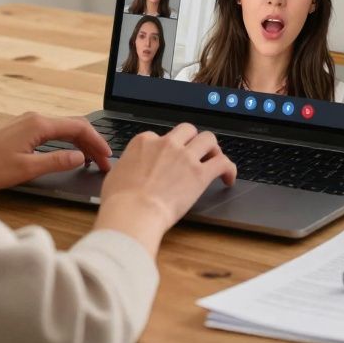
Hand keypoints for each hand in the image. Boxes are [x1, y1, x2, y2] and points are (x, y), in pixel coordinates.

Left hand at [0, 112, 112, 189]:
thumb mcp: (27, 169)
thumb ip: (56, 161)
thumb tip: (79, 157)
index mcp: (38, 125)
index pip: (78, 128)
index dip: (97, 142)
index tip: (107, 157)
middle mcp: (35, 118)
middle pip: (73, 125)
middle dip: (92, 142)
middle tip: (104, 162)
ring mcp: (27, 123)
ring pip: (63, 128)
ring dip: (80, 142)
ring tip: (92, 160)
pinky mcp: (22, 130)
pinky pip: (52, 132)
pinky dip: (67, 142)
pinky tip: (71, 154)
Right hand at [94, 123, 235, 255]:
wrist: (133, 212)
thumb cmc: (120, 200)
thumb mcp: (114, 174)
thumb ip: (126, 167)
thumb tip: (126, 171)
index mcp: (144, 142)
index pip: (161, 136)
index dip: (167, 148)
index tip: (169, 159)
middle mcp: (166, 144)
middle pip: (188, 130)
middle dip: (193, 140)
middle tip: (196, 153)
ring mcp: (184, 157)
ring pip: (208, 139)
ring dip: (213, 149)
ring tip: (214, 161)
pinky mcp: (200, 174)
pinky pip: (223, 163)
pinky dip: (229, 169)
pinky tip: (228, 178)